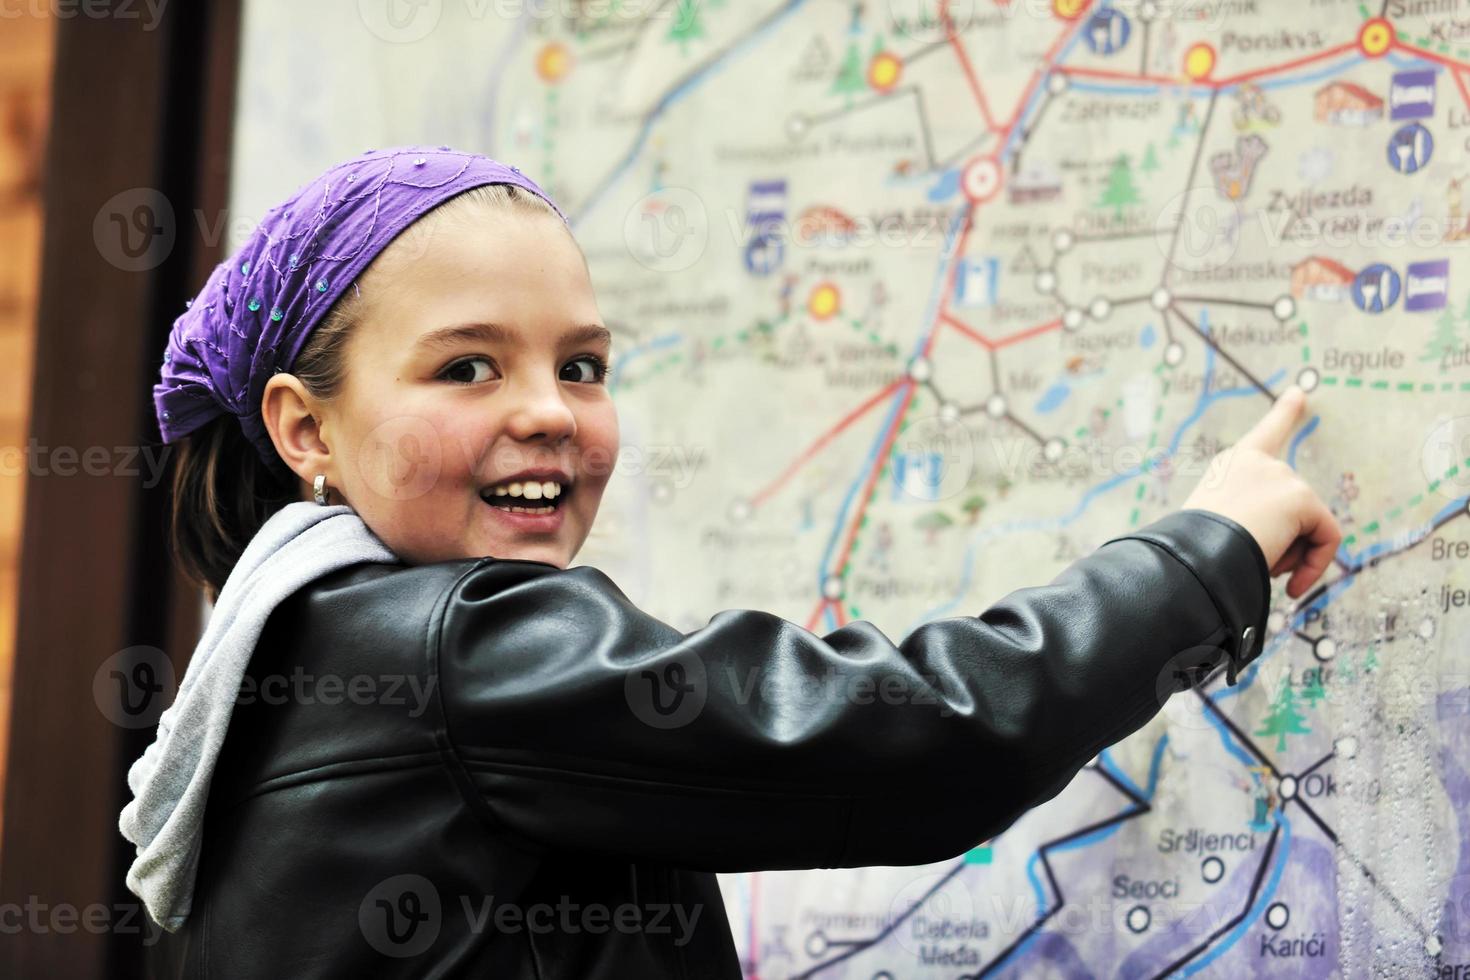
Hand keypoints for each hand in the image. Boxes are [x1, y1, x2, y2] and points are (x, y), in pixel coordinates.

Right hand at [1180, 385, 1342, 599]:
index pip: (1265, 434)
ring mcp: (1280, 475)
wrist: (1195, 558)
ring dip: (1291, 556)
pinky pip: (1327, 536)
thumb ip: (1253, 522)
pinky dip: (1316, 564)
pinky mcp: (1300, 497)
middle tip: (1264, 569)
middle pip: (1296, 506)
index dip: (1285, 412)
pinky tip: (1292, 585)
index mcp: (1231, 467)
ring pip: (1308, 525)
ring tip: (1262, 568)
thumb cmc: (1195, 553)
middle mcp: (1256, 462)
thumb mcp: (1218, 530)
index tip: (1299, 392)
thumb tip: (1287, 546)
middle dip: (1287, 544)